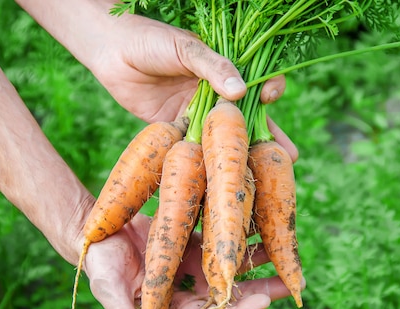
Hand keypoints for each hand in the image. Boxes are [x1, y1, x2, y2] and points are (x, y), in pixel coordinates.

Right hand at [83, 213, 298, 308]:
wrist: (98, 232)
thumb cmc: (100, 263)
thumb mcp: (108, 286)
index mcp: (173, 306)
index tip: (263, 302)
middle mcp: (191, 288)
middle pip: (233, 294)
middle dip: (263, 290)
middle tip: (293, 284)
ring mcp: (196, 265)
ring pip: (234, 267)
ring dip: (261, 262)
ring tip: (290, 255)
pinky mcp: (197, 241)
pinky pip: (225, 239)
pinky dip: (243, 234)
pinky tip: (265, 224)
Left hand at [88, 12, 297, 160]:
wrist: (110, 50)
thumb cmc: (151, 40)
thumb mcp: (186, 48)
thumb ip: (212, 67)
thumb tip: (240, 90)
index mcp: (222, 70)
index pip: (255, 83)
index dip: (268, 91)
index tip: (270, 96)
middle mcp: (214, 95)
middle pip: (247, 119)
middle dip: (269, 138)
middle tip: (289, 158)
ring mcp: (197, 114)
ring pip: (225, 137)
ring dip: (243, 155)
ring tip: (264, 174)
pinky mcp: (176, 130)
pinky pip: (195, 147)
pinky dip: (206, 161)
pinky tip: (221, 177)